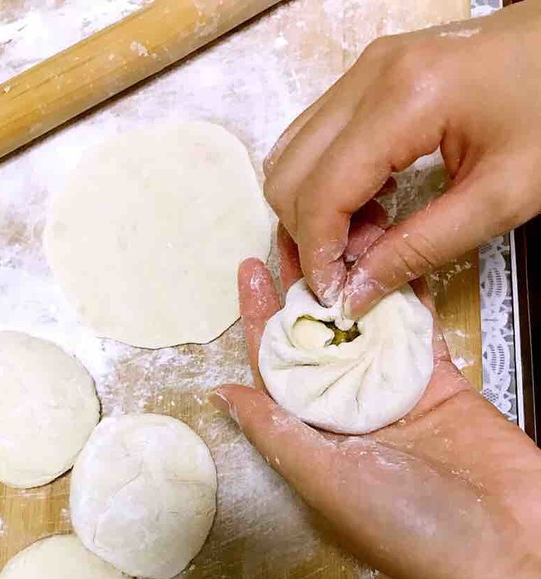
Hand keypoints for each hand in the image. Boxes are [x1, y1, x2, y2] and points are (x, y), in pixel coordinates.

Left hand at [210, 229, 540, 578]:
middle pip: (317, 339)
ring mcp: (395, 393)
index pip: (275, 368)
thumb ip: (275, 432)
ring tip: (339, 232)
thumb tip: (219, 395)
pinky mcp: (440, 380)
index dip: (260, 319)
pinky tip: (390, 254)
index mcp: (312, 435)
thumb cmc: (406, 523)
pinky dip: (405, 294)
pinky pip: (416, 329)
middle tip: (295, 234)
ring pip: (365, 327)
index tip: (250, 270)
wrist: (507, 541)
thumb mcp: (326, 479)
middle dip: (303, 289)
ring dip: (353, 283)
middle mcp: (348, 411)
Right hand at [263, 1, 540, 314]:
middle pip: (288, 173)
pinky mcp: (370, 75)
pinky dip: (325, 183)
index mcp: (403, 99)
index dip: (317, 254)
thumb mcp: (500, 198)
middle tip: (355, 270)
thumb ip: (421, 249)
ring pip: (292, 155)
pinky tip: (369, 207)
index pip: (321, 192)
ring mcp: (365, 70)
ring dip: (313, 210)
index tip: (334, 298)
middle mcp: (368, 75)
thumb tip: (356, 293)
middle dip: (308, 235)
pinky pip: (316, 138)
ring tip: (366, 240)